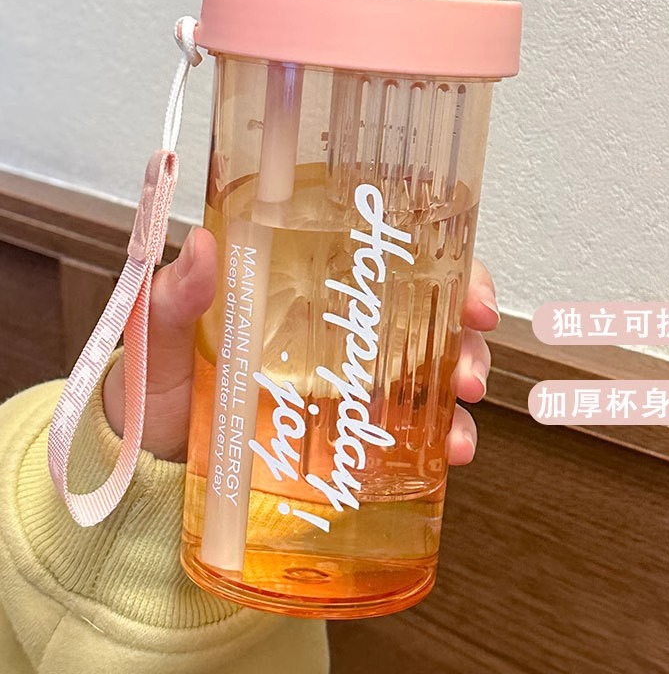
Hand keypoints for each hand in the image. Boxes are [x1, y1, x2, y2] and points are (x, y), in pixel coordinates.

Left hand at [103, 227, 499, 462]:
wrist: (149, 469)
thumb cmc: (158, 390)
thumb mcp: (163, 338)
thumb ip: (176, 300)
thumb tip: (203, 247)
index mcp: (305, 288)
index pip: (382, 254)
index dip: (436, 256)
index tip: (463, 275)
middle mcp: (339, 330)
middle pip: (426, 308)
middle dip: (465, 323)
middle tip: (471, 340)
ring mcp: (352, 383)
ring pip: (433, 367)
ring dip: (464, 379)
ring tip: (463, 409)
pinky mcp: (353, 434)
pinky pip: (414, 430)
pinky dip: (444, 437)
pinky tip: (450, 451)